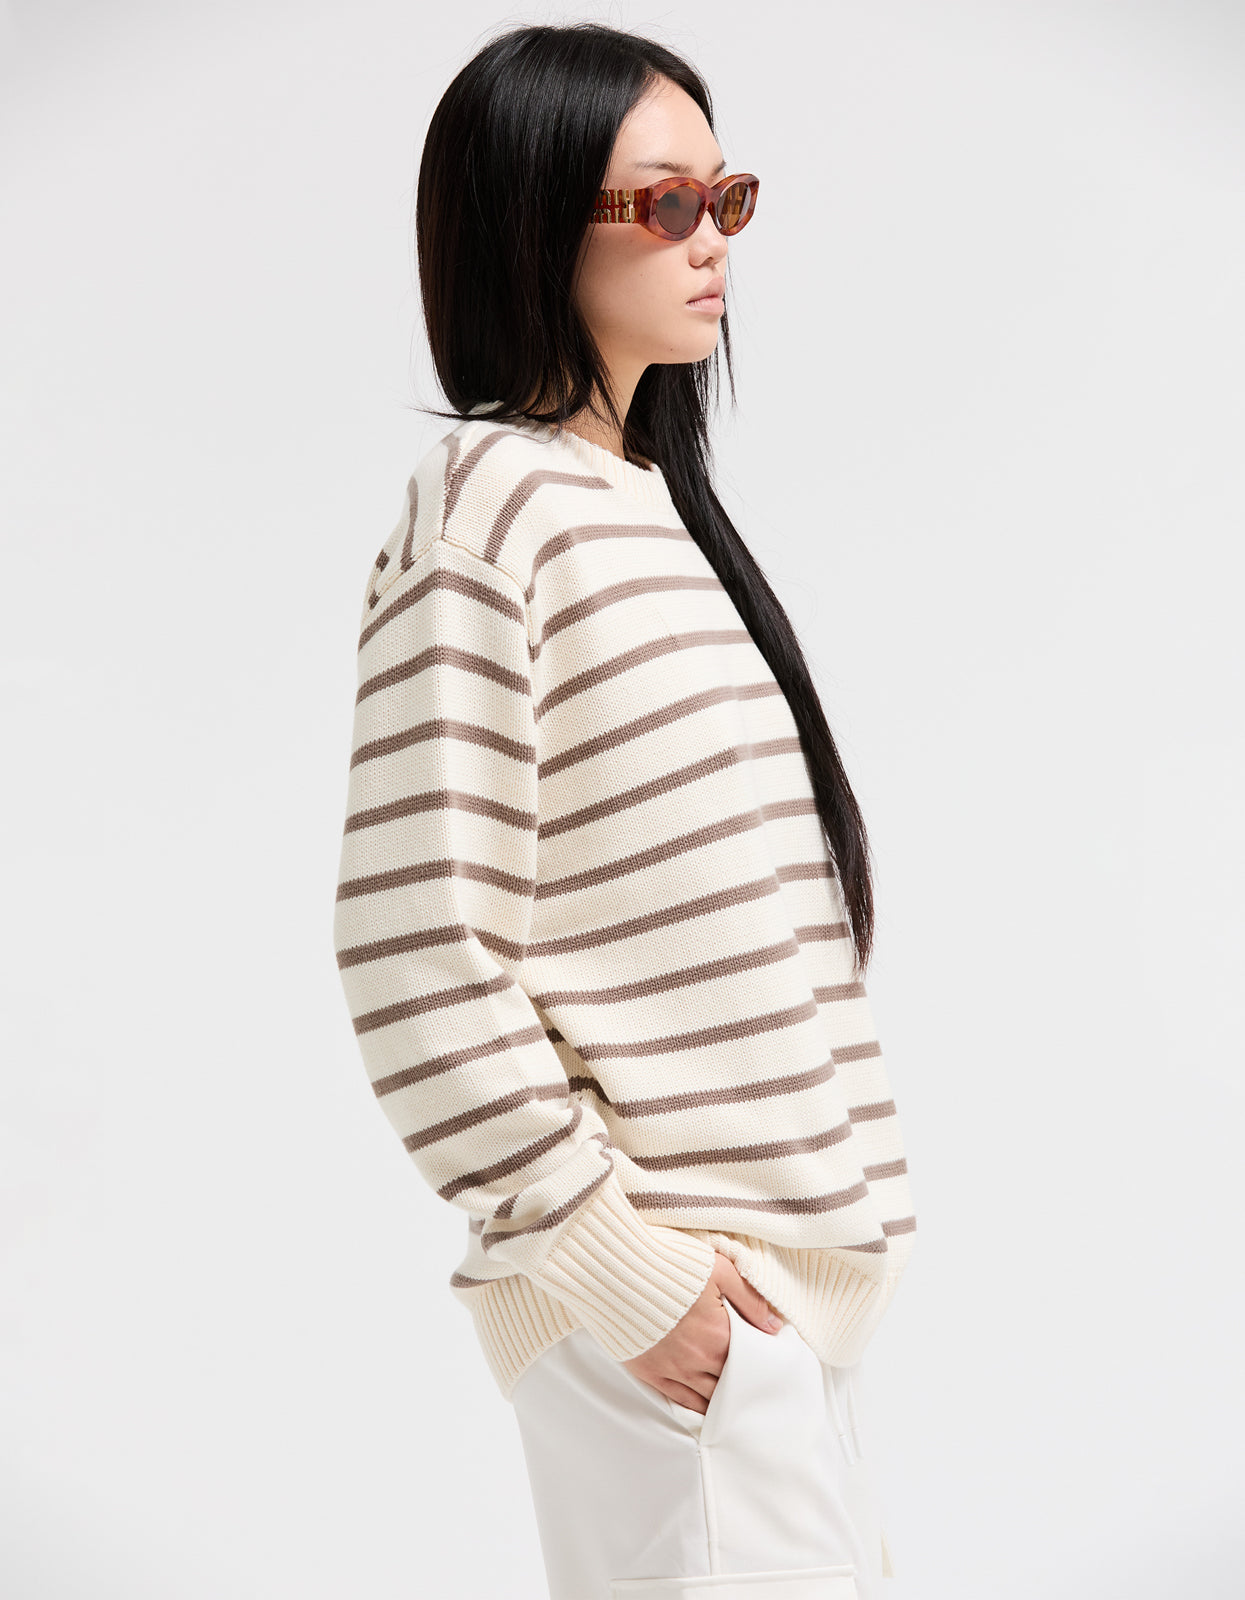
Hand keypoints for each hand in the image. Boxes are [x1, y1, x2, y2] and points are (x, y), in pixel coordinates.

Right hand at [621, 1252, 783, 1413]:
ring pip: (708, 1398)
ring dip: (721, 1398)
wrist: (617, 1272)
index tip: (765, 1360)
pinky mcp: (651, 1373)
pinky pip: (680, 1401)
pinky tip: (705, 1406)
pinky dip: (696, 1406)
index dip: (759, 1361)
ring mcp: (673, 1370)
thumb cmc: (670, 1265)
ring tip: (732, 1397)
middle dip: (742, 1383)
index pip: (751, 1361)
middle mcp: (699, 1360)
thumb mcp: (718, 1270)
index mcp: (720, 1336)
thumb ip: (750, 1299)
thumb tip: (774, 1326)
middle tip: (751, 1383)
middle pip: (731, 1383)